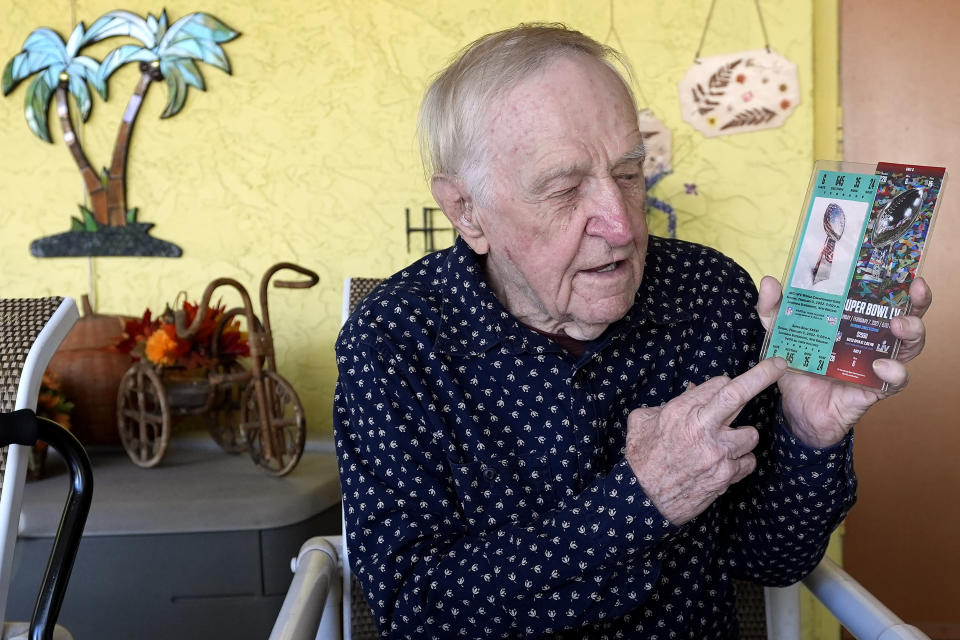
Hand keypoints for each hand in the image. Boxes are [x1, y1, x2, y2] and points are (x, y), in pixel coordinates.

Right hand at [626, 358, 787, 524]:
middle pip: (740, 394)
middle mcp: (703, 428)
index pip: (720, 384)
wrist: (643, 498)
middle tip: (780, 364)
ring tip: (725, 443)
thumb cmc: (641, 457)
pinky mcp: (726, 476)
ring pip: (751, 435)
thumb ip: (667, 403)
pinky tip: (726, 463)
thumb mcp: (643, 420)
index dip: (726, 384)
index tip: (732, 383)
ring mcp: (718, 453)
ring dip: (742, 437)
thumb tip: (692, 392)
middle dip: (763, 375)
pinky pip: (748, 462)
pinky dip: (740, 462)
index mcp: (682, 410)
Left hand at [757, 276, 931, 447]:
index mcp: (854, 322)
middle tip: (914, 290)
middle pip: (909, 318)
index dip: (901, 285)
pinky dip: (893, 371)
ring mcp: (877, 364)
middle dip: (918, 303)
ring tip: (897, 325)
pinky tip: (879, 365)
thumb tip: (769, 281)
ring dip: (911, 333)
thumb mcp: (780, 336)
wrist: (796, 410)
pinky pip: (895, 381)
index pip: (885, 300)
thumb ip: (772, 310)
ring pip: (910, 347)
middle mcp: (871, 340)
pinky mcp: (876, 388)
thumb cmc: (796, 368)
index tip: (909, 272)